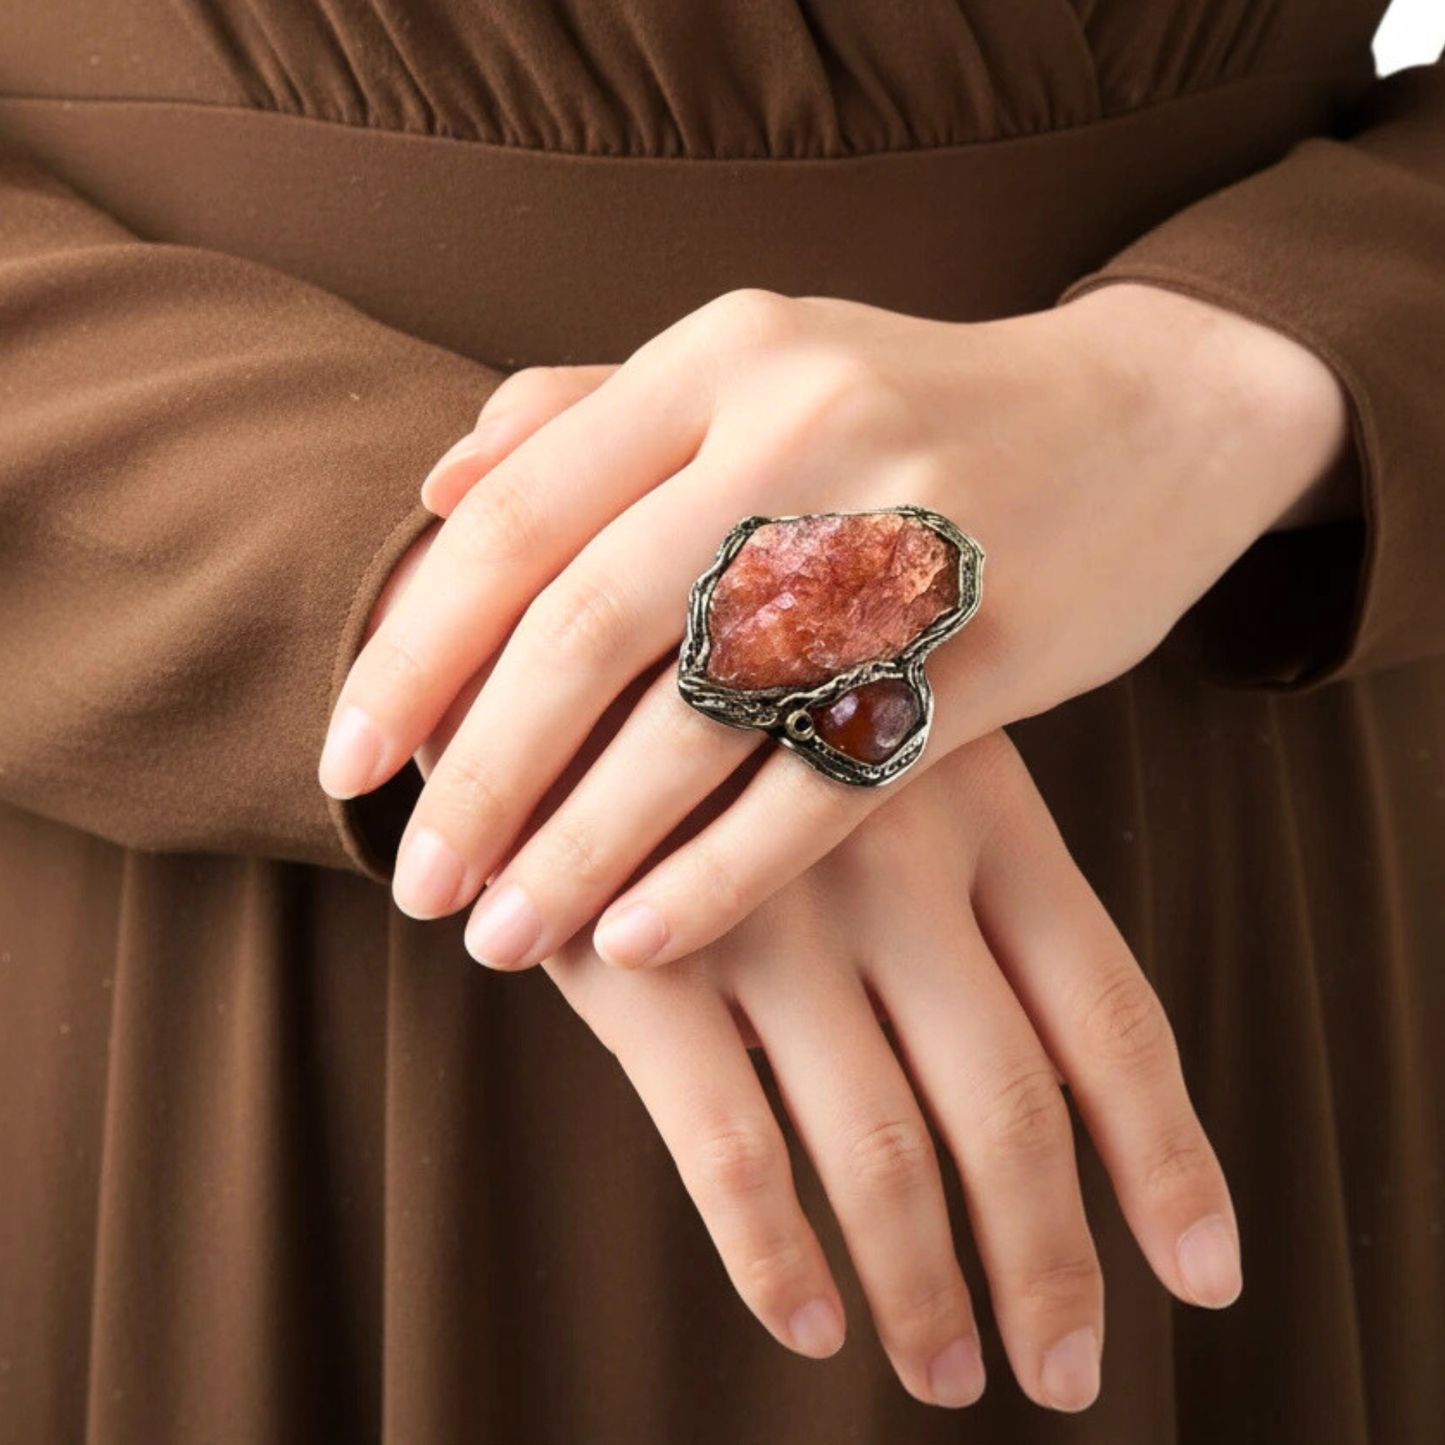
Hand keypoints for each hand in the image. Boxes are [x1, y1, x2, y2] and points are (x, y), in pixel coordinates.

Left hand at [321, 283, 1351, 967]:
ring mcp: (906, 538)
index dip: (411, 655)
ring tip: (500, 938)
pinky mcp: (993, 647)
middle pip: (588, 628)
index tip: (342, 766)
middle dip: (479, 775)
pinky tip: (640, 943)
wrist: (1148, 419)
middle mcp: (802, 429)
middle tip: (413, 887)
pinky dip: (720, 874)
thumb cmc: (911, 415)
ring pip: (699, 723)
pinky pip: (825, 784)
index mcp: (720, 357)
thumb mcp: (753, 369)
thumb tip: (436, 488)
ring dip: (581, 847)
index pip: (516, 518)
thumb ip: (587, 411)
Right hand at [542, 728, 1240, 1410]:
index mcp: (982, 805)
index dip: (1167, 1161)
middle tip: (1063, 1376)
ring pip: (882, 1152)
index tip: (1203, 1278)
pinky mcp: (643, 958)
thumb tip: (1049, 1059)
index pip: (1111, 1014)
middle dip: (1050, 1265)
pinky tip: (808, 1319)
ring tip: (950, 1374)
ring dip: (925, 1291)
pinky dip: (775, 1257)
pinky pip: (730, 1148)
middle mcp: (895, 861)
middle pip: (1012, 1108)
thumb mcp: (890, 743)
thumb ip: (970, 869)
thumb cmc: (749, 705)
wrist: (562, 637)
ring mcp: (770, 911)